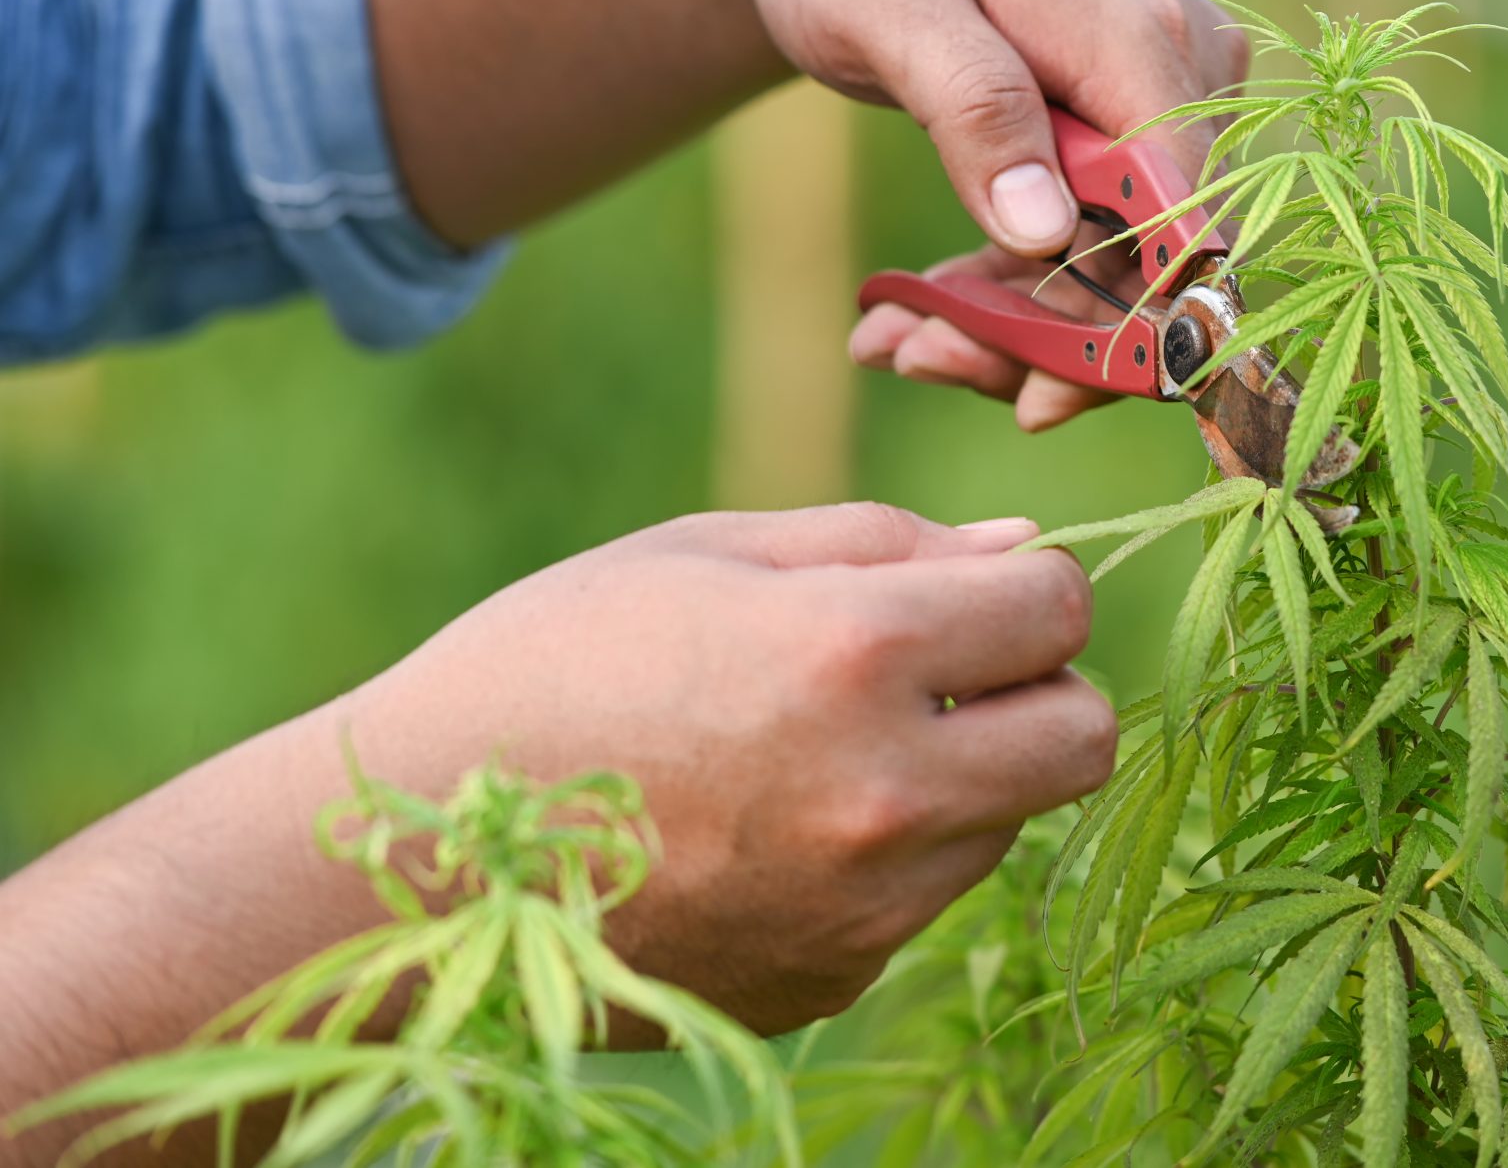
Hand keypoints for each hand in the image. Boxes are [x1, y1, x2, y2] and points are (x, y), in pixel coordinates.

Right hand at [341, 503, 1114, 1032]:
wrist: (406, 862)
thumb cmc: (547, 666)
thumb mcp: (707, 554)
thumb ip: (885, 544)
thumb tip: (1027, 552)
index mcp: (856, 654)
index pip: (1058, 609)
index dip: (1030, 587)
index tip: (976, 592)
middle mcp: (885, 793)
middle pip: (1084, 738)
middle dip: (1041, 691)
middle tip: (951, 674)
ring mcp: (865, 908)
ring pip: (1007, 822)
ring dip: (962, 777)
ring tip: (817, 750)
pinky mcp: (831, 980)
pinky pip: (921, 900)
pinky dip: (887, 859)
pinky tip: (768, 829)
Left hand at [369, 0, 1247, 428]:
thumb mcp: (888, 6)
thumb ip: (975, 108)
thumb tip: (1049, 231)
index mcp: (1143, 34)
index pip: (1190, 222)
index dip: (1125, 330)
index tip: (1024, 395)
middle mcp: (1188, 60)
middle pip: (1161, 255)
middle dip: (1044, 336)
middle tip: (909, 357)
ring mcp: (1172, 84)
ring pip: (1130, 254)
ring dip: (1018, 319)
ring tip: (893, 339)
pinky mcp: (1138, 107)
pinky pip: (1102, 223)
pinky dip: (1017, 277)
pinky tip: (920, 309)